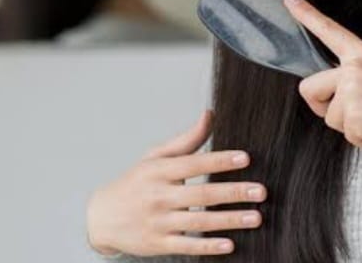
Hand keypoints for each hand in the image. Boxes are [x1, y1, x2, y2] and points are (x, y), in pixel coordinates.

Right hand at [86, 110, 267, 256]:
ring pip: (198, 221)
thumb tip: (210, 114)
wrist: (100, 218)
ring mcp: (158, 222)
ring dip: (229, 220)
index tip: (245, 158)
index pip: (193, 163)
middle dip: (233, 192)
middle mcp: (158, 196)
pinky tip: (230, 243)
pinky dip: (208, 246)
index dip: (219, 160)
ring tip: (255, 217)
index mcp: (159, 171)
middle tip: (261, 191)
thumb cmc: (134, 183)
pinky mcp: (158, 244)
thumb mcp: (154, 158)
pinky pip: (187, 245)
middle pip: (201, 194)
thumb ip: (186, 140)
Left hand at [284, 0, 361, 152]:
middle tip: (343, 114)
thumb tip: (341, 91)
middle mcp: (353, 68)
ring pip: (331, 118)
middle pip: (309, 88)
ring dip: (352, 126)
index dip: (306, 14)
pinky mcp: (352, 115)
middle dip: (320, 106)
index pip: (329, 30)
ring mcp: (350, 91)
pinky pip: (348, 135)